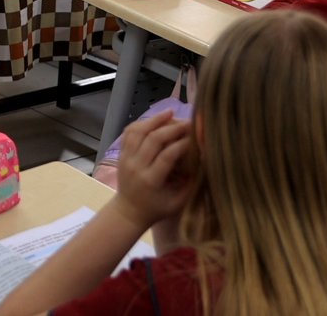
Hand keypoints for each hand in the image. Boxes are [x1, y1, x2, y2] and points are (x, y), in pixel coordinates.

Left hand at [109, 111, 192, 230]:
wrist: (128, 212)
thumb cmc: (157, 209)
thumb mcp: (177, 203)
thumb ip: (191, 184)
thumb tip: (205, 161)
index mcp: (151, 180)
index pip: (167, 156)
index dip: (182, 144)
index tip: (195, 138)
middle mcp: (136, 167)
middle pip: (153, 139)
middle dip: (172, 128)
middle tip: (187, 122)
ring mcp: (126, 158)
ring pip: (138, 131)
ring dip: (155, 120)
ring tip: (170, 113)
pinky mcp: (121, 154)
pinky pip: (129, 132)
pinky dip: (141, 123)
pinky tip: (154, 120)